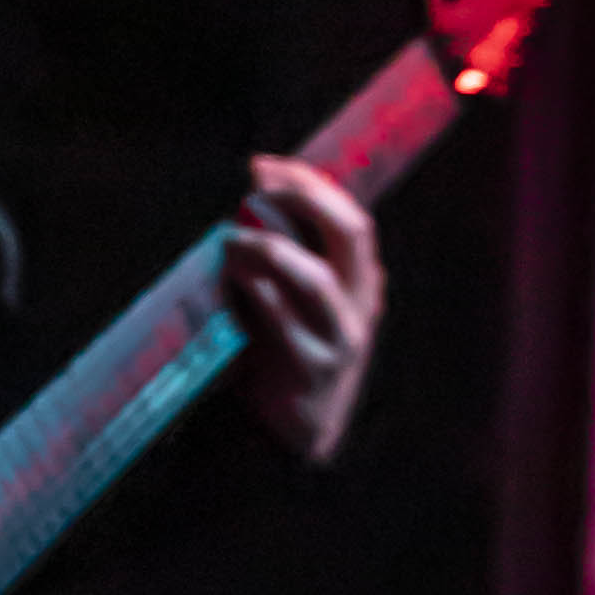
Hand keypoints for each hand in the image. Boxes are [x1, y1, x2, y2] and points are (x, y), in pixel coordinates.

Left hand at [223, 158, 381, 460]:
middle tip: (256, 184)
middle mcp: (362, 300)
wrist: (292, 430)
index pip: (348, 213)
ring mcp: (343, 335)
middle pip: (351, 231)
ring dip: (273, 248)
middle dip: (305, 198)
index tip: (263, 165)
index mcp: (361, 276)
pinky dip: (260, 294)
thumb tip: (251, 198)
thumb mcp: (297, 299)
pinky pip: (288, 323)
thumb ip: (287, 255)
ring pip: (319, 278)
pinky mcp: (315, 368)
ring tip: (233, 237)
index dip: (310, 183)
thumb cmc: (285, 352)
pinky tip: (235, 277)